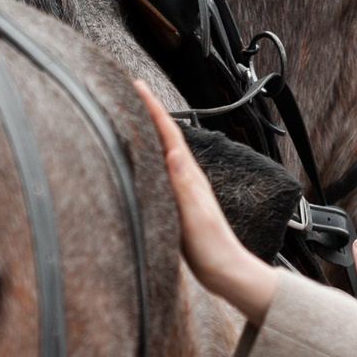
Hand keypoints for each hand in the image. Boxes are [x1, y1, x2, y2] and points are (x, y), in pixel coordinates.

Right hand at [135, 81, 278, 321]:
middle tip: (131, 92)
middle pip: (165, 136)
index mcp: (189, 176)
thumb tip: (173, 151)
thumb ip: (184, 184)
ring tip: (133, 115)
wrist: (225, 271)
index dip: (153, 109)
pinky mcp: (179, 204)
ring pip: (162, 152)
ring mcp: (183, 190)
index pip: (169, 134)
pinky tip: (144, 159)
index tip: (138, 86)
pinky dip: (150, 157)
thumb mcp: (194, 215)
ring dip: (149, 131)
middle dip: (149, 112)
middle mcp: (187, 178)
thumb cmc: (210, 247)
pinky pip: (160, 171)